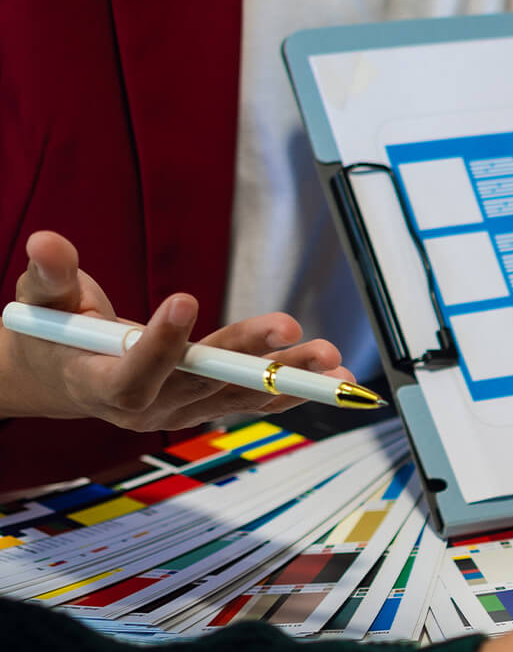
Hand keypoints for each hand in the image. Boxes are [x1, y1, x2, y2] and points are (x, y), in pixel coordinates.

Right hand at [0, 231, 351, 428]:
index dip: (159, 343)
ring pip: (237, 393)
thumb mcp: (40, 300)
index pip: (133, 372)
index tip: (184, 300)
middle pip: (201, 381)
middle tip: (286, 327)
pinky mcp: (205, 405)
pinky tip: (332, 377)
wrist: (61, 376)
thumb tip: (47, 242)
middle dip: (246, 356)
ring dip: (286, 375)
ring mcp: (180, 410)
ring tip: (328, 358)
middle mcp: (145, 407)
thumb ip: (48, 276)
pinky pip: (252, 401)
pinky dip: (292, 390)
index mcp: (98, 383)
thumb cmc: (50, 333)